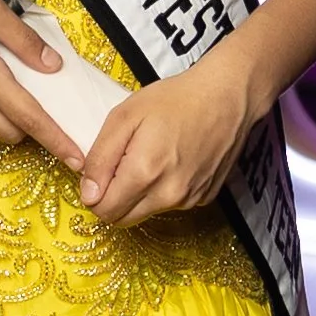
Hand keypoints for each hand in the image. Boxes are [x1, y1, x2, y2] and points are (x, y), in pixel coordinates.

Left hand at [80, 37, 259, 224]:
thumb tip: (88, 193)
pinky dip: (163, 190)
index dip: (94, 194)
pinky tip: (171, 161)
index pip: (104, 211)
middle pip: (123, 219)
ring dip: (139, 194)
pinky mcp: (203, 198)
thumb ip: (100, 158)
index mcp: (145, 173)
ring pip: (146, 212)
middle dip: (114, 199)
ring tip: (150, 156)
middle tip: (121, 165)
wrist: (227, 96)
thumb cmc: (177, 99)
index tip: (101, 173)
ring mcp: (189, 199)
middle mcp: (169, 194)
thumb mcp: (124, 116)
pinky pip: (170, 204)